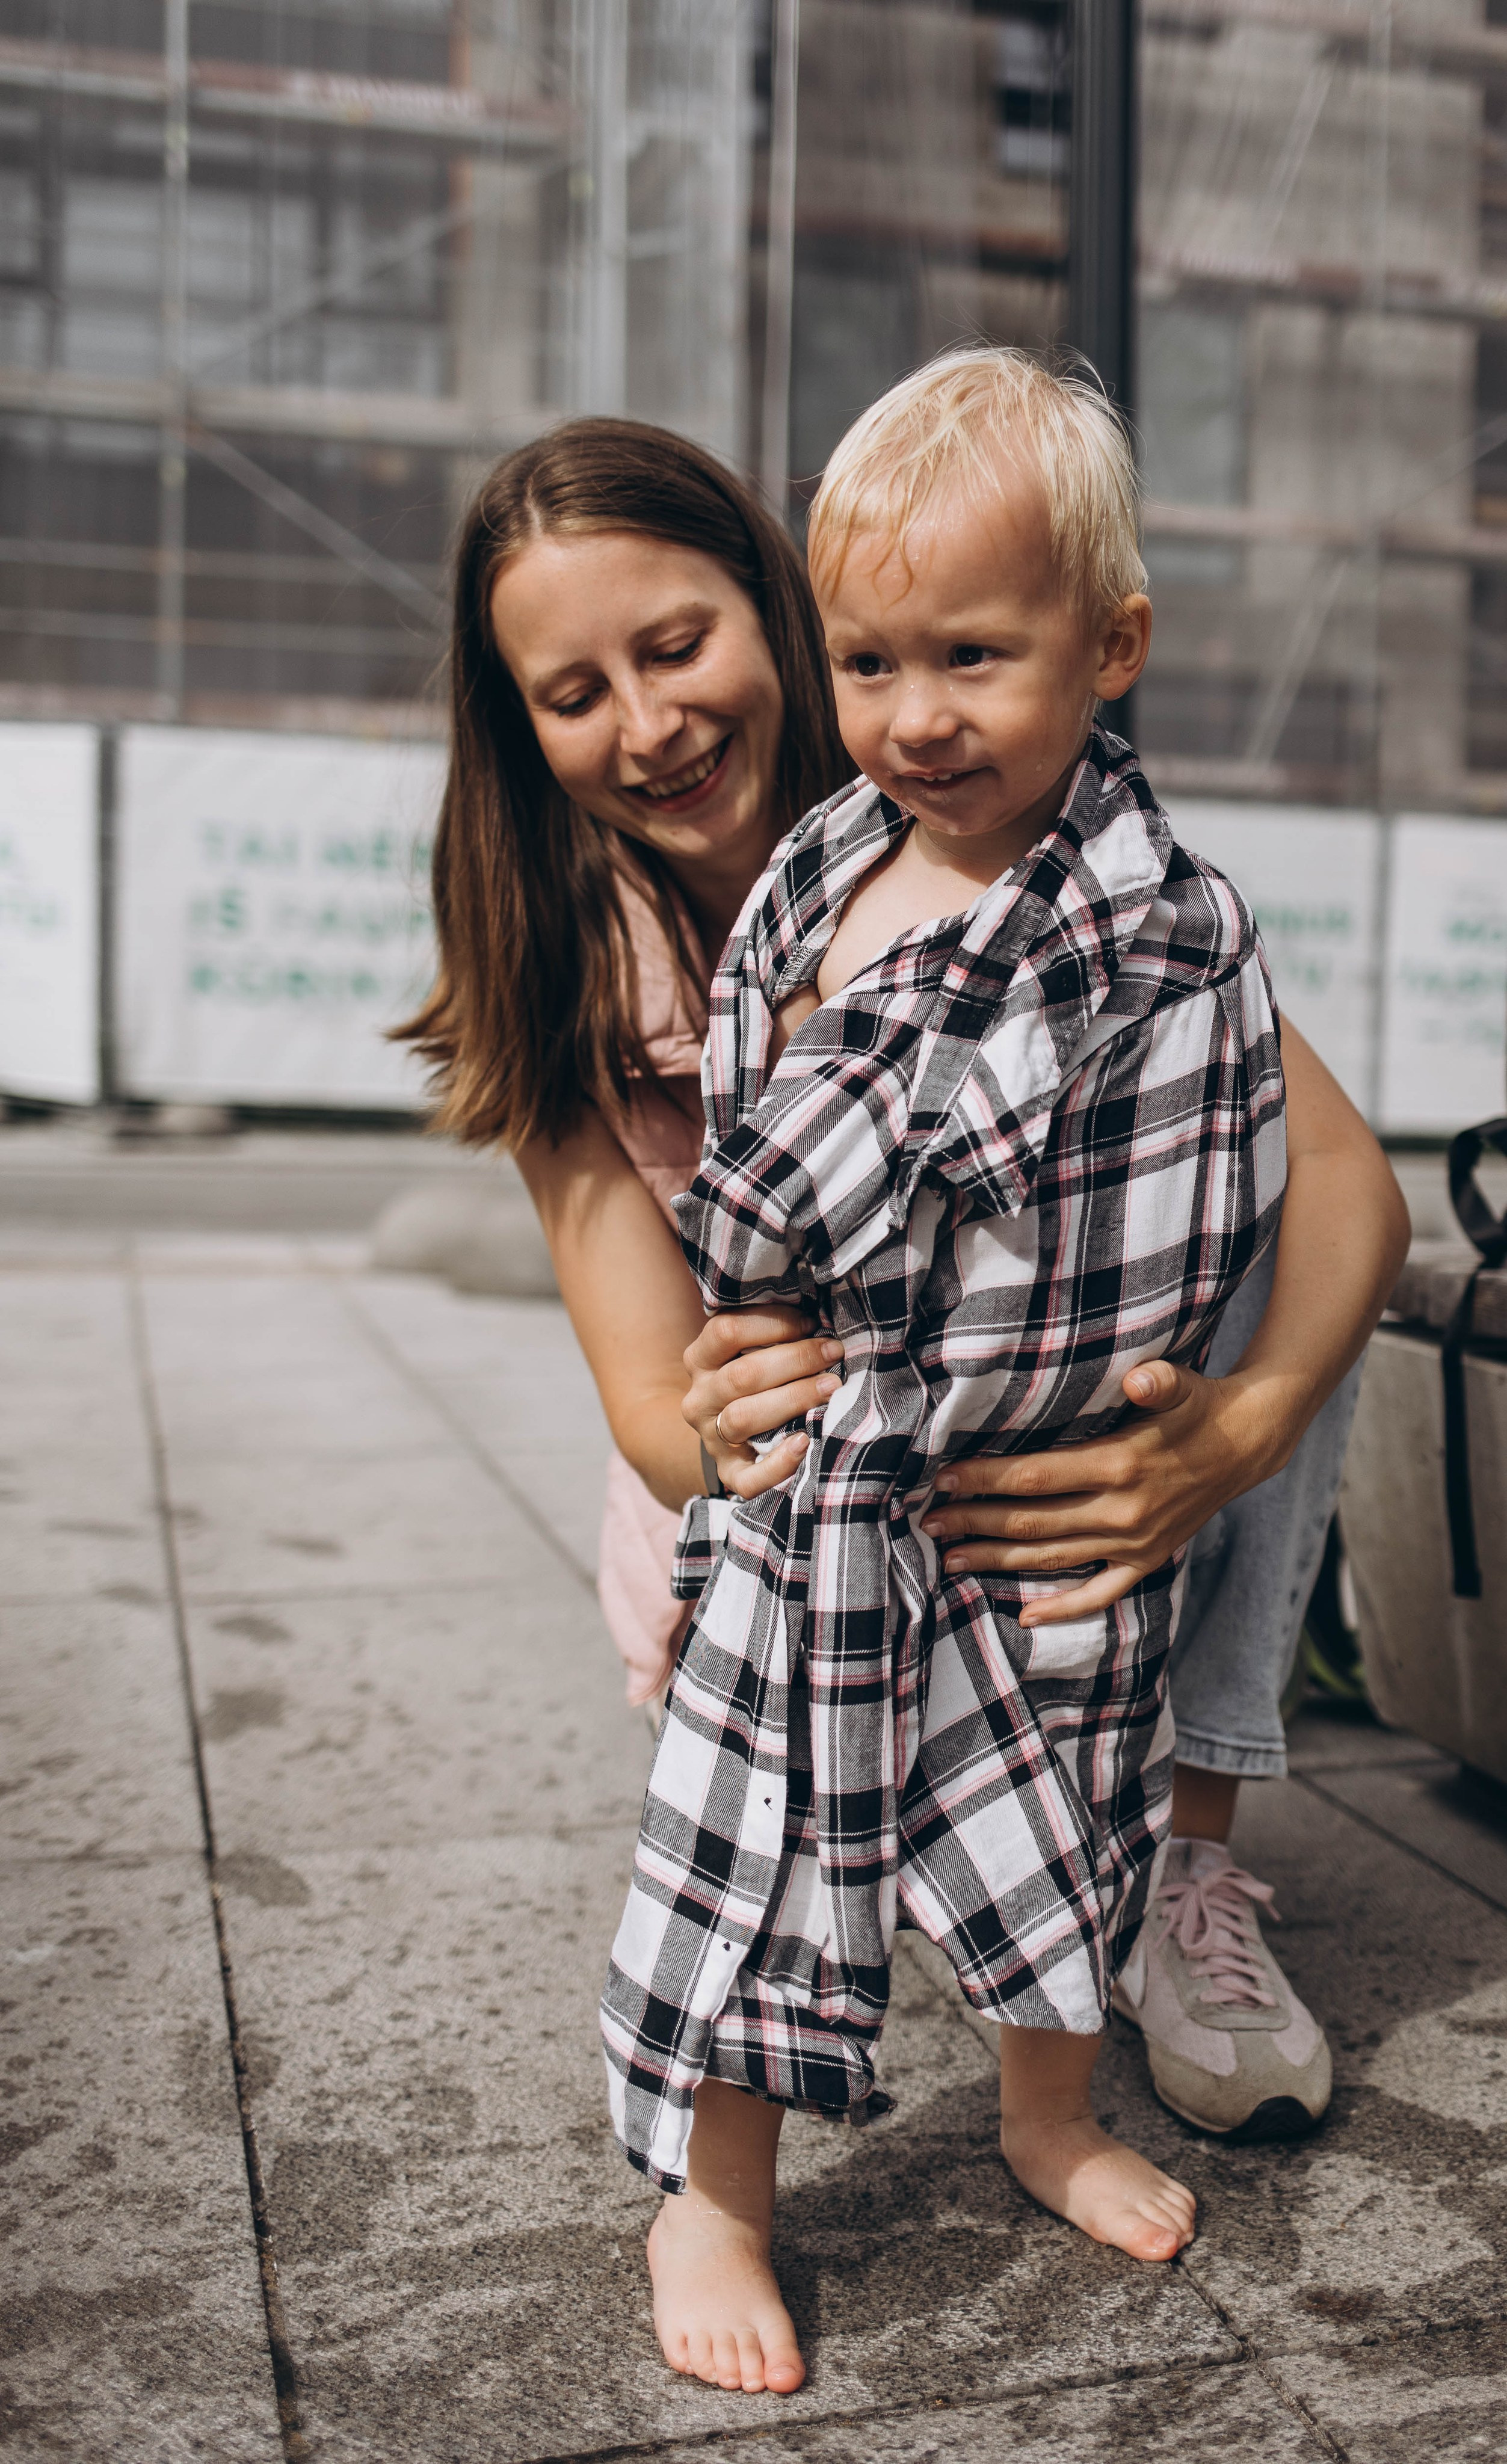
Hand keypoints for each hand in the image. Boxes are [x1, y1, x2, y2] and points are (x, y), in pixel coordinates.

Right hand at [682, 1308, 844, 1501]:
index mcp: (701, 1359)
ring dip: (792, 1399)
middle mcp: (700, 1398)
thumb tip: (818, 1315)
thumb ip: (770, 1333)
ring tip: (831, 1388)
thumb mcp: (748, 1350)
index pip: (726, 1331)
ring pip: (743, 1417)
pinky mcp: (730, 1474)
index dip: (773, 1323)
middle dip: (795, 1360)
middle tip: (834, 1352)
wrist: (724, 1433)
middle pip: (741, 1376)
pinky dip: (778, 1464)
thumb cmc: (755, 1378)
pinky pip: (747, 1478)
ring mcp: (712, 1438)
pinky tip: (804, 1444)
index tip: (811, 1322)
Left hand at [919, 1359, 1285, 1626]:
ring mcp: (1135, 1542)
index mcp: (1121, 1465)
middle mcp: (1124, 1511)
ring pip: (1053, 1559)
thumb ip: (1157, 1380)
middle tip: (928, 1522)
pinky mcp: (1148, 1560)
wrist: (1247, 1443)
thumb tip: (1139, 1378)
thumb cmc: (1198, 1405)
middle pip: (1032, 1523)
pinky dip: (1064, 1608)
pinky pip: (1101, 1594)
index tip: (943, 1478)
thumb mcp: (1181, 1383)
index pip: (1036, 1478)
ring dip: (999, 1561)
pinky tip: (1026, 1617)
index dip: (986, 1479)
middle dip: (975, 1522)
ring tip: (952, 1560)